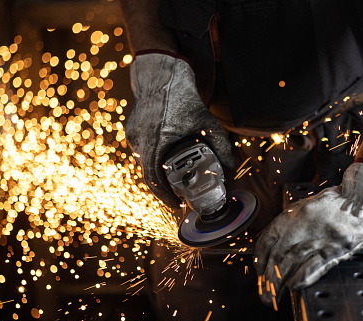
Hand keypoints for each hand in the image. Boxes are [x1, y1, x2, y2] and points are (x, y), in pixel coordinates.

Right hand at [125, 51, 233, 207]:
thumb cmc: (183, 97)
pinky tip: (166, 157)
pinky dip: (154, 158)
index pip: (155, 179)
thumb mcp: (206, 121)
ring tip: (174, 178)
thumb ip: (221, 145)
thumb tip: (231, 167)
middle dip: (164, 189)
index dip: (165, 195)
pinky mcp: (131, 131)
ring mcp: (134, 135)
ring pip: (146, 163)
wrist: (161, 75)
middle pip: (149, 175)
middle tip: (178, 197)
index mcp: (157, 140)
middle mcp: (141, 140)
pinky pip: (142, 152)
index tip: (176, 204)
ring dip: (159, 173)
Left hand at [254, 160, 362, 305]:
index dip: (260, 260)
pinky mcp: (335, 248)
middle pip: (277, 256)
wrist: (359, 200)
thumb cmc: (332, 205)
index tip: (259, 273)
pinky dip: (301, 278)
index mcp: (291, 215)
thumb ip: (288, 227)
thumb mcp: (303, 209)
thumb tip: (272, 251)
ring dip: (280, 282)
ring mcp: (318, 237)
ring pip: (291, 263)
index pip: (267, 241)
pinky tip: (293, 287)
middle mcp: (302, 226)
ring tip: (274, 296)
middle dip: (268, 278)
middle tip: (264, 293)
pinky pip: (313, 266)